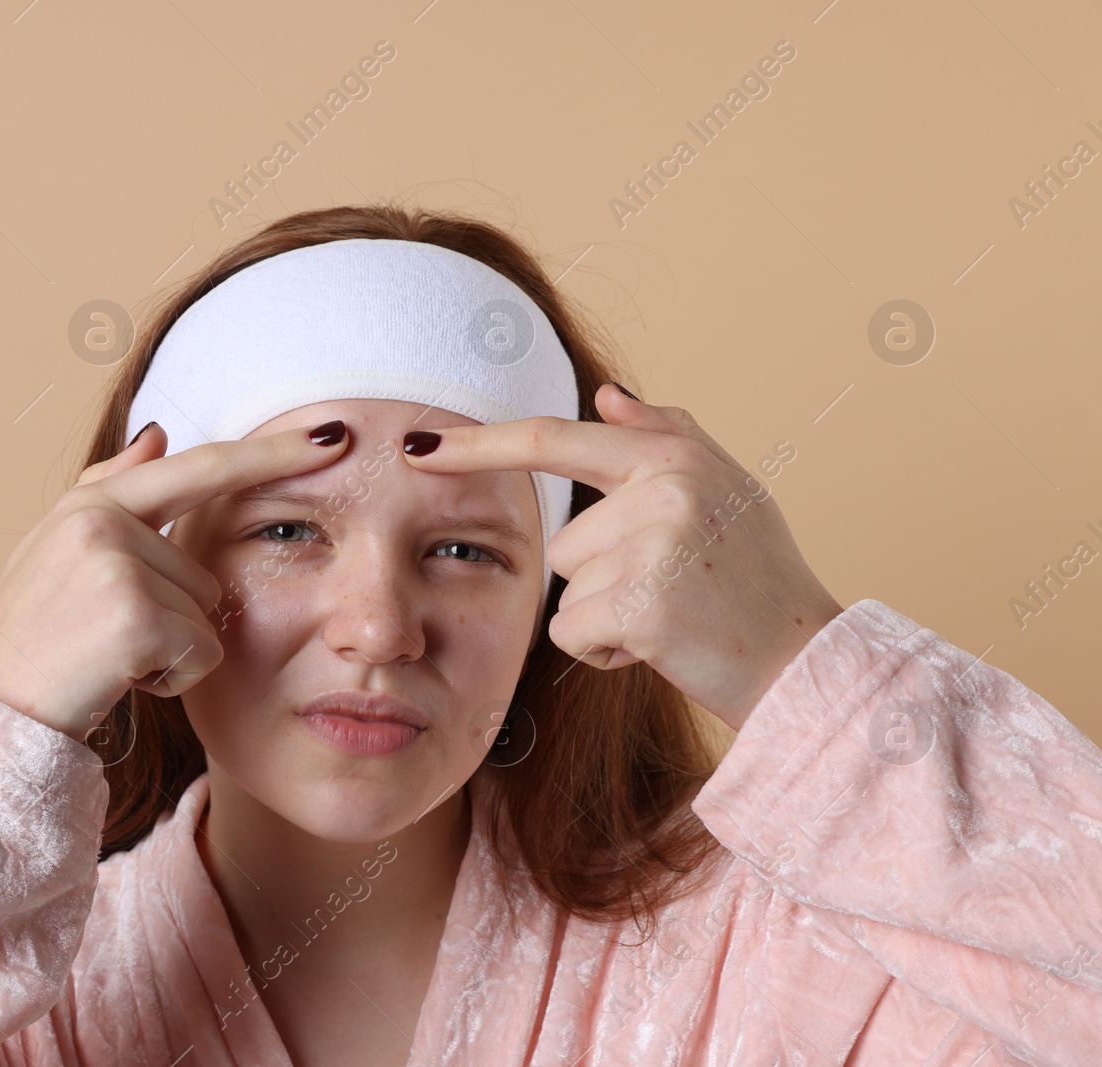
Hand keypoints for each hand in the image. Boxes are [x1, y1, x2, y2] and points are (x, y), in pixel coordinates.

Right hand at [0, 420, 350, 742]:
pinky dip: (171, 680)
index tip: (332, 432)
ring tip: (107, 658)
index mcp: (91, 502)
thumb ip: (110, 488)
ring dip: (170, 650)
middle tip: (105, 639)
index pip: (198, 466)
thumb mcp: (58, 551)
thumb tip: (159, 432)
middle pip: (204, 571)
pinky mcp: (134, 616)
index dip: (270, 452)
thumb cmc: (30, 639)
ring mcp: (117, 565)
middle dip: (172, 617)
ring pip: (206, 615)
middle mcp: (102, 520)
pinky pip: (202, 653)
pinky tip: (119, 678)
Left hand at [400, 383, 842, 730]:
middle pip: (563, 540)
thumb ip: (663, 434)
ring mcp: (651, 546)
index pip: (554, 439)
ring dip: (606, 613)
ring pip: (568, 587)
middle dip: (602, 575)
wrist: (804, 661)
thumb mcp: (724, 490)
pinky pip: (573, 631)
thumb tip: (604, 394)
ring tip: (674, 616)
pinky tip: (662, 646)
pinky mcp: (640, 606)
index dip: (478, 445)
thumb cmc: (758, 578)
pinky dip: (605, 650)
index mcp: (673, 456)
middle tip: (675, 590)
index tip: (417, 446)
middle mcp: (661, 490)